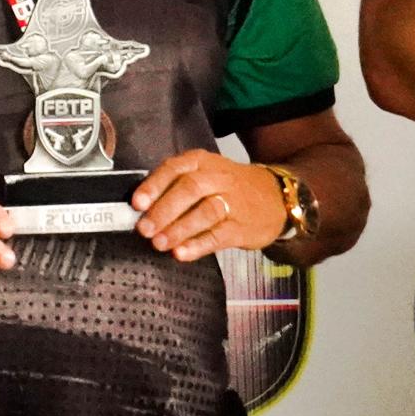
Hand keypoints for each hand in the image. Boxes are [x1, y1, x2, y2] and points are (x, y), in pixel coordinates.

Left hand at [131, 150, 283, 261]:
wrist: (277, 197)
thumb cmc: (228, 187)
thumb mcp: (204, 174)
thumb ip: (174, 186)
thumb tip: (141, 209)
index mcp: (201, 162)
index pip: (174, 169)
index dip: (154, 186)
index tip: (137, 203)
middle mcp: (218, 178)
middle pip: (190, 189)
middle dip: (164, 210)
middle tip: (144, 228)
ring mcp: (233, 202)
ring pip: (205, 212)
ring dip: (179, 229)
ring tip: (159, 243)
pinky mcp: (242, 227)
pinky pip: (219, 236)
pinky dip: (198, 245)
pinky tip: (182, 253)